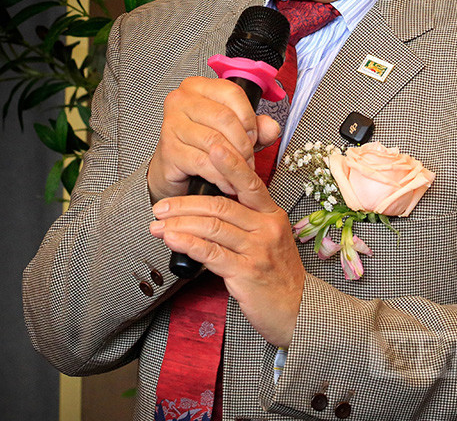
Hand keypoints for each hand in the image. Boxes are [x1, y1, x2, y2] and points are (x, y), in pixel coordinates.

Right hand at [147, 76, 281, 202]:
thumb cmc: (202, 144)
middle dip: (243, 143)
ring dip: (233, 161)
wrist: (174, 168)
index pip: (232, 93)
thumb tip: (271, 128)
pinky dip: (220, 175)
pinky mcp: (169, 150)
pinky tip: (227, 181)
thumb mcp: (233, 131)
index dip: (249, 117)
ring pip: (214, 141)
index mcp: (198, 87)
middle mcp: (181, 100)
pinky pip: (202, 162)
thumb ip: (257, 127)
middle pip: (224, 117)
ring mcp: (171, 124)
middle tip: (249, 159)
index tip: (254, 136)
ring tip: (240, 172)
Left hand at [150, 147, 305, 347]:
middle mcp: (266, 228)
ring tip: (157, 225)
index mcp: (271, 215)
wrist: (298, 311)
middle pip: (220, 204)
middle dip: (184, 203)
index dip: (229, 162)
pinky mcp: (246, 272)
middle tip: (160, 207)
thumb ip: (245, 222)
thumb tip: (208, 209)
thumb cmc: (278, 276)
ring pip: (212, 227)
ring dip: (179, 224)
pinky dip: (188, 244)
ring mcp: (257, 250)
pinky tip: (172, 240)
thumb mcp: (269, 241)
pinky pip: (211, 252)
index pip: (249, 181)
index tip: (210, 146)